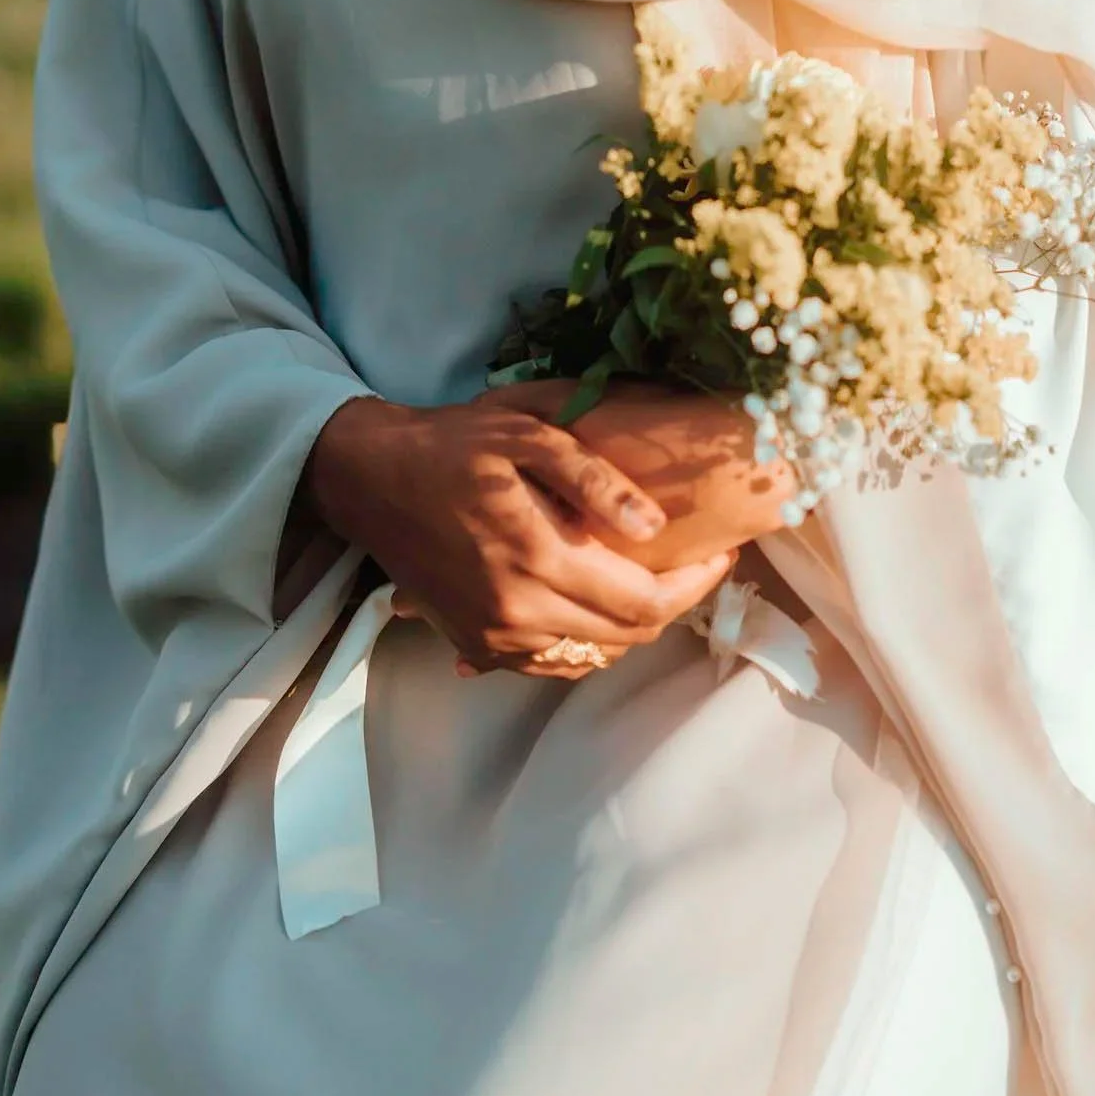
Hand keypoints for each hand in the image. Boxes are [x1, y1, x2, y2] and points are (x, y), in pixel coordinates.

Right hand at [302, 390, 736, 676]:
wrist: (372, 479)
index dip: (694, 586)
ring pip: (593, 653)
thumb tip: (653, 527)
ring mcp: (495, 638)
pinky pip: (552, 661)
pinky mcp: (477, 645)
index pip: (642, 602)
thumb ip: (594, 479)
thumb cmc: (453, 445)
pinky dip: (588, 639)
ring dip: (632, 622)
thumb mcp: (526, 434)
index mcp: (536, 560)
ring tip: (655, 576)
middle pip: (625, 634)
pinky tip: (600, 600)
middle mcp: (518, 613)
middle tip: (700, 562)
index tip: (723, 553)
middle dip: (674, 602)